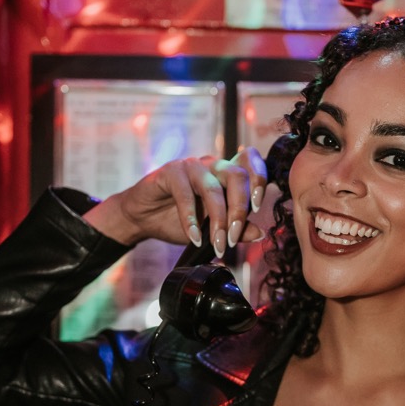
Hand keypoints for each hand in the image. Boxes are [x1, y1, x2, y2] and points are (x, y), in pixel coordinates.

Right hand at [86, 146, 267, 254]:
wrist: (144, 220)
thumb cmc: (179, 221)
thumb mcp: (213, 230)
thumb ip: (236, 230)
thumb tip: (260, 233)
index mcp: (226, 174)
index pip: (250, 161)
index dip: (259, 177)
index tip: (258, 205)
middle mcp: (212, 166)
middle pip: (237, 176)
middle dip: (239, 210)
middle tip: (233, 238)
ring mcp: (191, 166)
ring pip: (213, 187)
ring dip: (218, 219)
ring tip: (217, 244)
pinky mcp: (170, 172)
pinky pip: (185, 194)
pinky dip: (191, 219)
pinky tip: (194, 237)